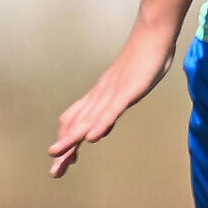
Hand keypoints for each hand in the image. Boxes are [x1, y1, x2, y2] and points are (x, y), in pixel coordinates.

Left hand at [48, 26, 175, 177]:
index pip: (78, 121)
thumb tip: (100, 128)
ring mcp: (112, 93)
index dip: (68, 141)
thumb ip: (113, 107)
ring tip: (58, 157)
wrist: (152, 35)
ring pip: (89, 119)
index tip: (61, 162)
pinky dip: (100, 124)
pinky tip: (93, 138)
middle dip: (66, 148)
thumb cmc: (144, 59)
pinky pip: (111, 110)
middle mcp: (100, 96)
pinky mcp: (127, 90)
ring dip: (73, 139)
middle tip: (55, 171)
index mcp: (100, 96)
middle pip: (78, 125)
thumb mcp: (129, 88)